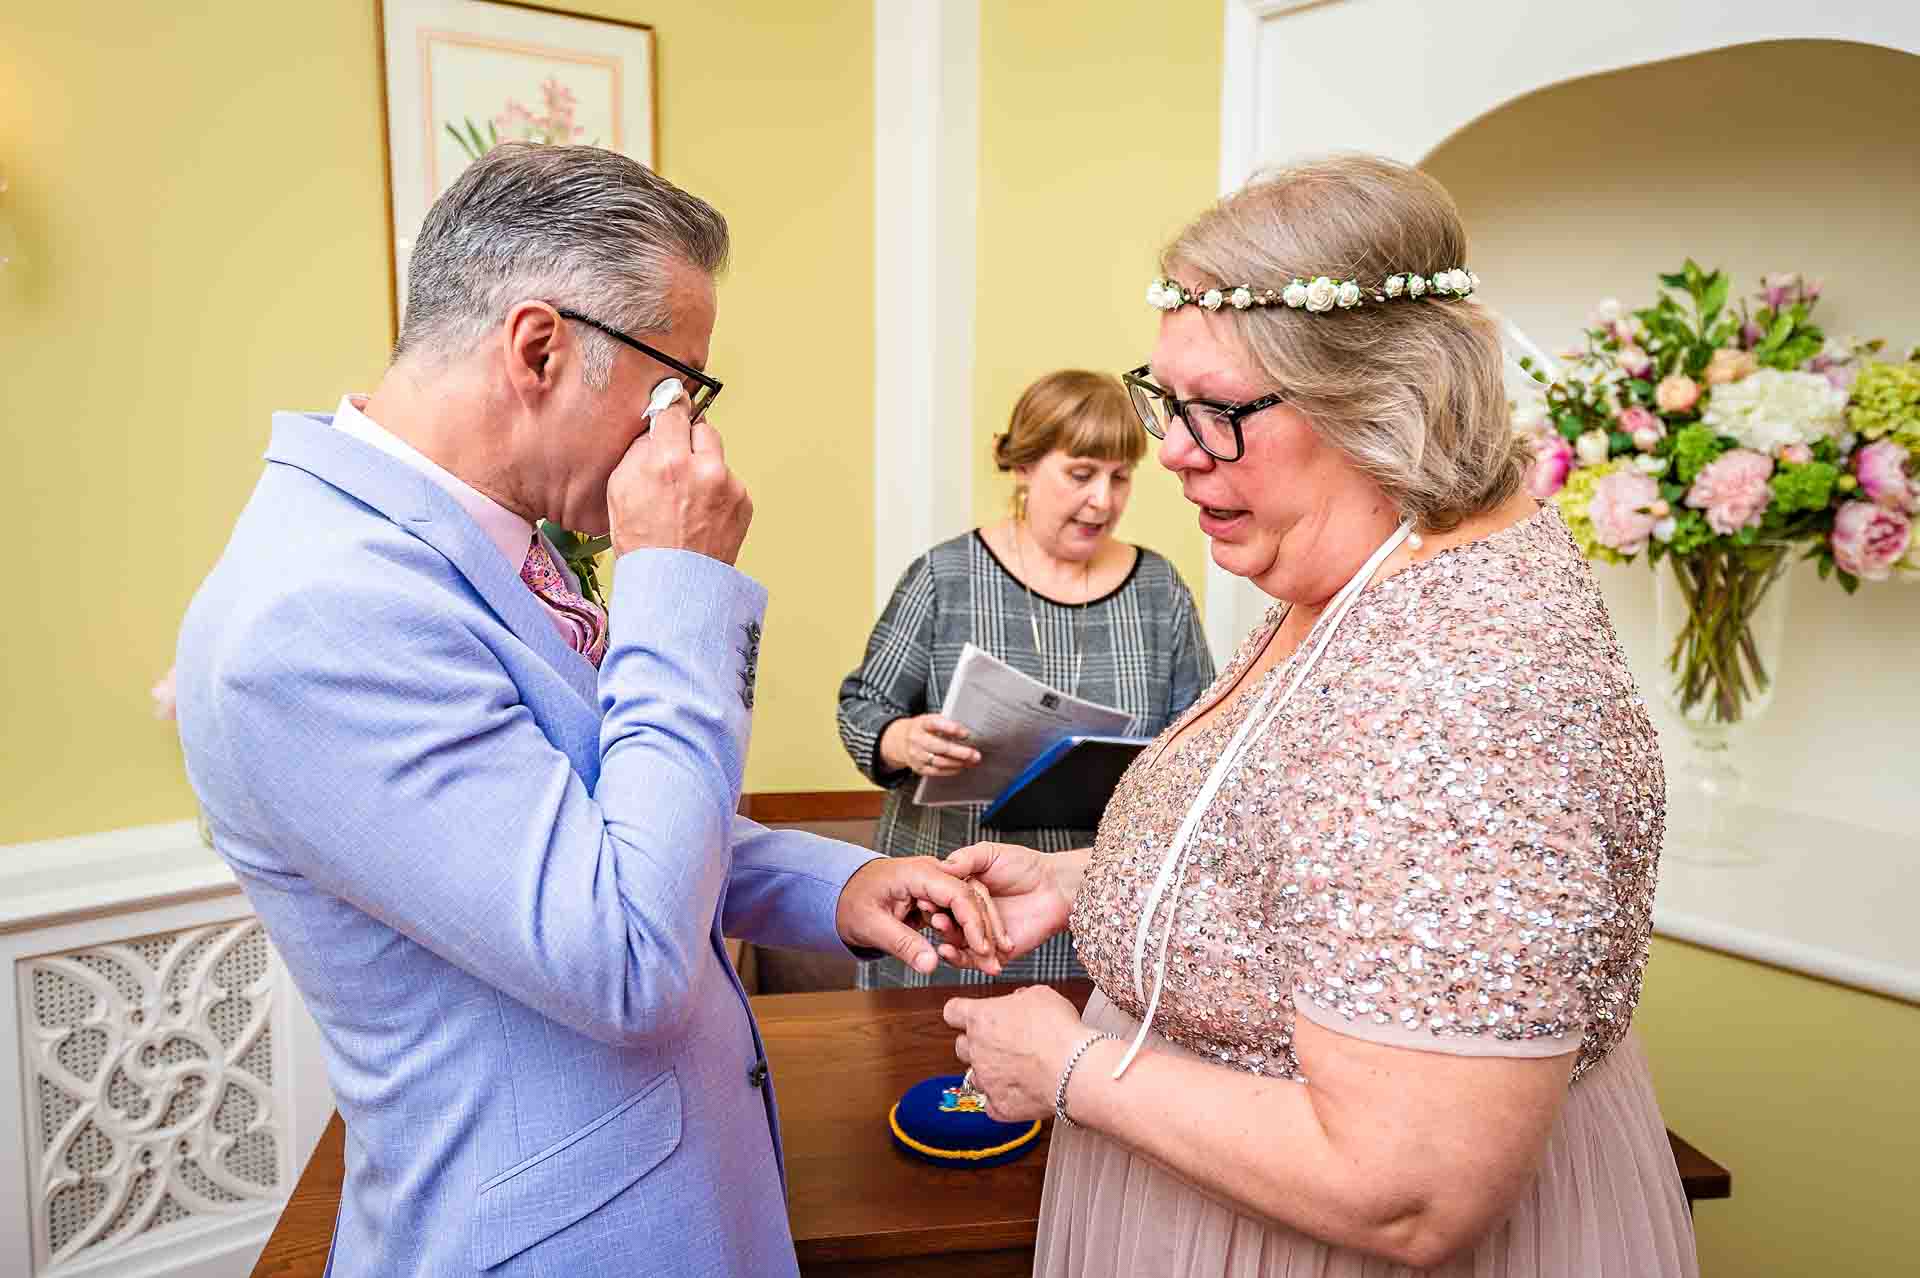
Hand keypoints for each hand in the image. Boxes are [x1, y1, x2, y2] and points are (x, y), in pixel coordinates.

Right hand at [607, 394, 752, 562]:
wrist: (673, 585)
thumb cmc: (642, 542)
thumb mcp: (620, 488)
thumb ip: (640, 450)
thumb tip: (656, 429)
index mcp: (669, 460)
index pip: (674, 410)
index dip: (670, 409)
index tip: (670, 407)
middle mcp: (704, 468)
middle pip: (701, 427)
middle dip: (689, 440)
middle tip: (676, 461)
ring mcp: (729, 485)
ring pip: (717, 456)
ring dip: (704, 467)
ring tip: (687, 499)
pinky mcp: (744, 501)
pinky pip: (729, 482)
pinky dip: (717, 491)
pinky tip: (701, 514)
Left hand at [836, 857, 1011, 976]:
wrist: (840, 893)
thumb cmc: (851, 902)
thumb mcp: (872, 926)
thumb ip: (903, 944)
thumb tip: (931, 966)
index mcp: (917, 873)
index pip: (957, 893)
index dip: (973, 922)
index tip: (982, 949)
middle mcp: (931, 873)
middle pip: (971, 896)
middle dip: (986, 930)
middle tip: (995, 962)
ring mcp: (935, 883)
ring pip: (970, 905)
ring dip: (982, 933)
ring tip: (992, 962)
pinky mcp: (935, 897)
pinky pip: (959, 914)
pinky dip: (969, 934)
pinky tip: (978, 954)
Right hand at [879, 714, 980, 776]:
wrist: (900, 741)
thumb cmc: (921, 729)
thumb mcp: (930, 720)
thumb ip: (945, 724)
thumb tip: (966, 732)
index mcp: (921, 724)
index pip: (935, 724)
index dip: (951, 728)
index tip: (966, 733)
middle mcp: (917, 740)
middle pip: (939, 747)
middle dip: (960, 752)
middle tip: (975, 754)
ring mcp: (916, 755)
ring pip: (939, 762)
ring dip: (958, 763)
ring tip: (971, 761)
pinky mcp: (918, 767)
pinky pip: (936, 771)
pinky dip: (950, 770)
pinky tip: (959, 767)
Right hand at [922, 843, 1073, 969]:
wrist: (1057, 888)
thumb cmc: (1026, 866)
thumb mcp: (991, 854)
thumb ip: (966, 859)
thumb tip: (942, 866)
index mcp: (963, 892)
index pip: (941, 900)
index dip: (932, 902)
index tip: (923, 900)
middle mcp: (969, 915)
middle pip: (947, 924)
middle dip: (939, 924)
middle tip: (936, 921)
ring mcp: (981, 935)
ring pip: (957, 944)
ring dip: (948, 943)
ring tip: (943, 940)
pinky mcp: (994, 954)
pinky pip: (974, 961)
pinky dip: (961, 960)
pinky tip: (952, 954)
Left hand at [943, 985, 1084, 1122]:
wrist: (1073, 1070)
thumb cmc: (1059, 1031)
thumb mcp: (1041, 995)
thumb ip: (1021, 997)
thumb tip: (1019, 1000)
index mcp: (981, 1018)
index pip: (952, 1011)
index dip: (961, 1013)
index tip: (969, 1016)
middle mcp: (977, 1050)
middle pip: (961, 1046)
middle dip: (977, 1044)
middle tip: (1001, 1043)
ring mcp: (986, 1080)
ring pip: (975, 1076)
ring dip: (990, 1072)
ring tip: (1016, 1069)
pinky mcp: (999, 1106)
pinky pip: (992, 1104)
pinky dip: (1003, 1099)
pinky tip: (1021, 1091)